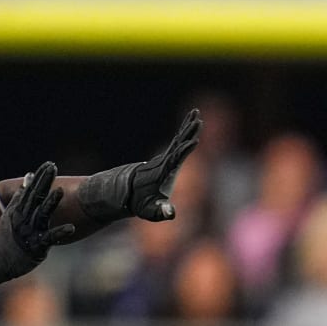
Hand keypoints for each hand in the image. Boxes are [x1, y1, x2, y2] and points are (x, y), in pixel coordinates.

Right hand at [0, 162, 74, 294]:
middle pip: (35, 197)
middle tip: (52, 167)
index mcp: (19, 211)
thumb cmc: (5, 238)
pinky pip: (49, 238)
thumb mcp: (10, 215)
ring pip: (41, 214)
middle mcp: (23, 219)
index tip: (48, 164)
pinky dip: (60, 233)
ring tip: (60, 190)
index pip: (30, 190)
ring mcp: (29, 231)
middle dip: (44, 182)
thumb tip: (26, 180)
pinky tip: (71, 228)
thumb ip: (19, 198)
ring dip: (51, 202)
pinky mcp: (36, 245)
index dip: (40, 177)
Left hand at [78, 108, 201, 222]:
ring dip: (188, 125)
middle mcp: (166, 161)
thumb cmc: (141, 204)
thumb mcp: (150, 211)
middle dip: (188, 132)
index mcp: (164, 172)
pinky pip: (179, 140)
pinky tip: (191, 121)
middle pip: (179, 143)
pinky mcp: (168, 156)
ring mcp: (166, 157)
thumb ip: (161, 212)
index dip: (184, 150)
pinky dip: (185, 130)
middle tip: (197, 119)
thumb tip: (170, 213)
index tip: (193, 141)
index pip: (176, 159)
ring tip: (196, 112)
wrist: (128, 193)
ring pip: (179, 138)